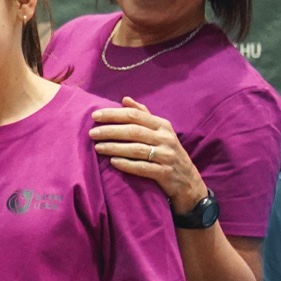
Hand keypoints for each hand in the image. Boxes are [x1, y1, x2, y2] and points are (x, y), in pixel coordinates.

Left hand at [90, 98, 204, 213]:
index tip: (95, 115)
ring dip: (115, 147)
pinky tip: (113, 162)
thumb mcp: (161, 132)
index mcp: (162, 125)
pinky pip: (143, 168)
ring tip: (98, 147)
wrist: (188, 181)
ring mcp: (166, 156)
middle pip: (134, 131)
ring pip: (137, 149)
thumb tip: (125, 99)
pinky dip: (127, 164)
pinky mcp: (165, 173)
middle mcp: (165, 138)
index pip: (135, 115)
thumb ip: (144, 115)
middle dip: (110, 130)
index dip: (114, 114)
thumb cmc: (168, 152)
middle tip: (92, 133)